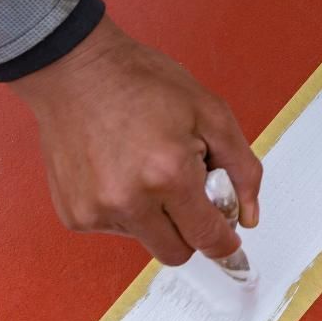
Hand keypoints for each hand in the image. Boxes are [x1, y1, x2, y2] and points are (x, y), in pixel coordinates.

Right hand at [8, 18, 261, 264]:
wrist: (73, 69)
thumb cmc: (141, 82)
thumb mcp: (210, 113)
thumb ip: (242, 169)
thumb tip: (248, 217)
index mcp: (168, 175)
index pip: (207, 238)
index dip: (224, 240)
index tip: (228, 237)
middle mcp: (129, 202)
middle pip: (176, 252)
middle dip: (189, 228)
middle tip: (185, 188)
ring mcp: (96, 212)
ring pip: (145, 239)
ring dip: (155, 216)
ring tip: (145, 168)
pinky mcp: (74, 214)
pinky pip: (115, 228)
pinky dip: (125, 209)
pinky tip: (118, 169)